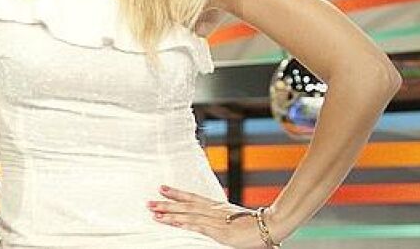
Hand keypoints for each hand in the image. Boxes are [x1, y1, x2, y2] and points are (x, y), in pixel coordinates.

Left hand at [148, 185, 275, 247]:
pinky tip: (175, 223)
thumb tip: (208, 218)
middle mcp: (214, 210)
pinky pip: (200, 227)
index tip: (161, 187)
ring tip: (155, 213)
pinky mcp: (221, 232)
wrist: (271, 224)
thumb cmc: (254, 223)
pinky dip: (186, 224)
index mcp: (216, 206)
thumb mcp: (233, 217)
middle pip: (186, 205)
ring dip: (171, 214)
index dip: (176, 192)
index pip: (192, 196)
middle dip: (166, 204)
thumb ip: (220, 216)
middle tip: (148, 202)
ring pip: (189, 215)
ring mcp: (216, 220)